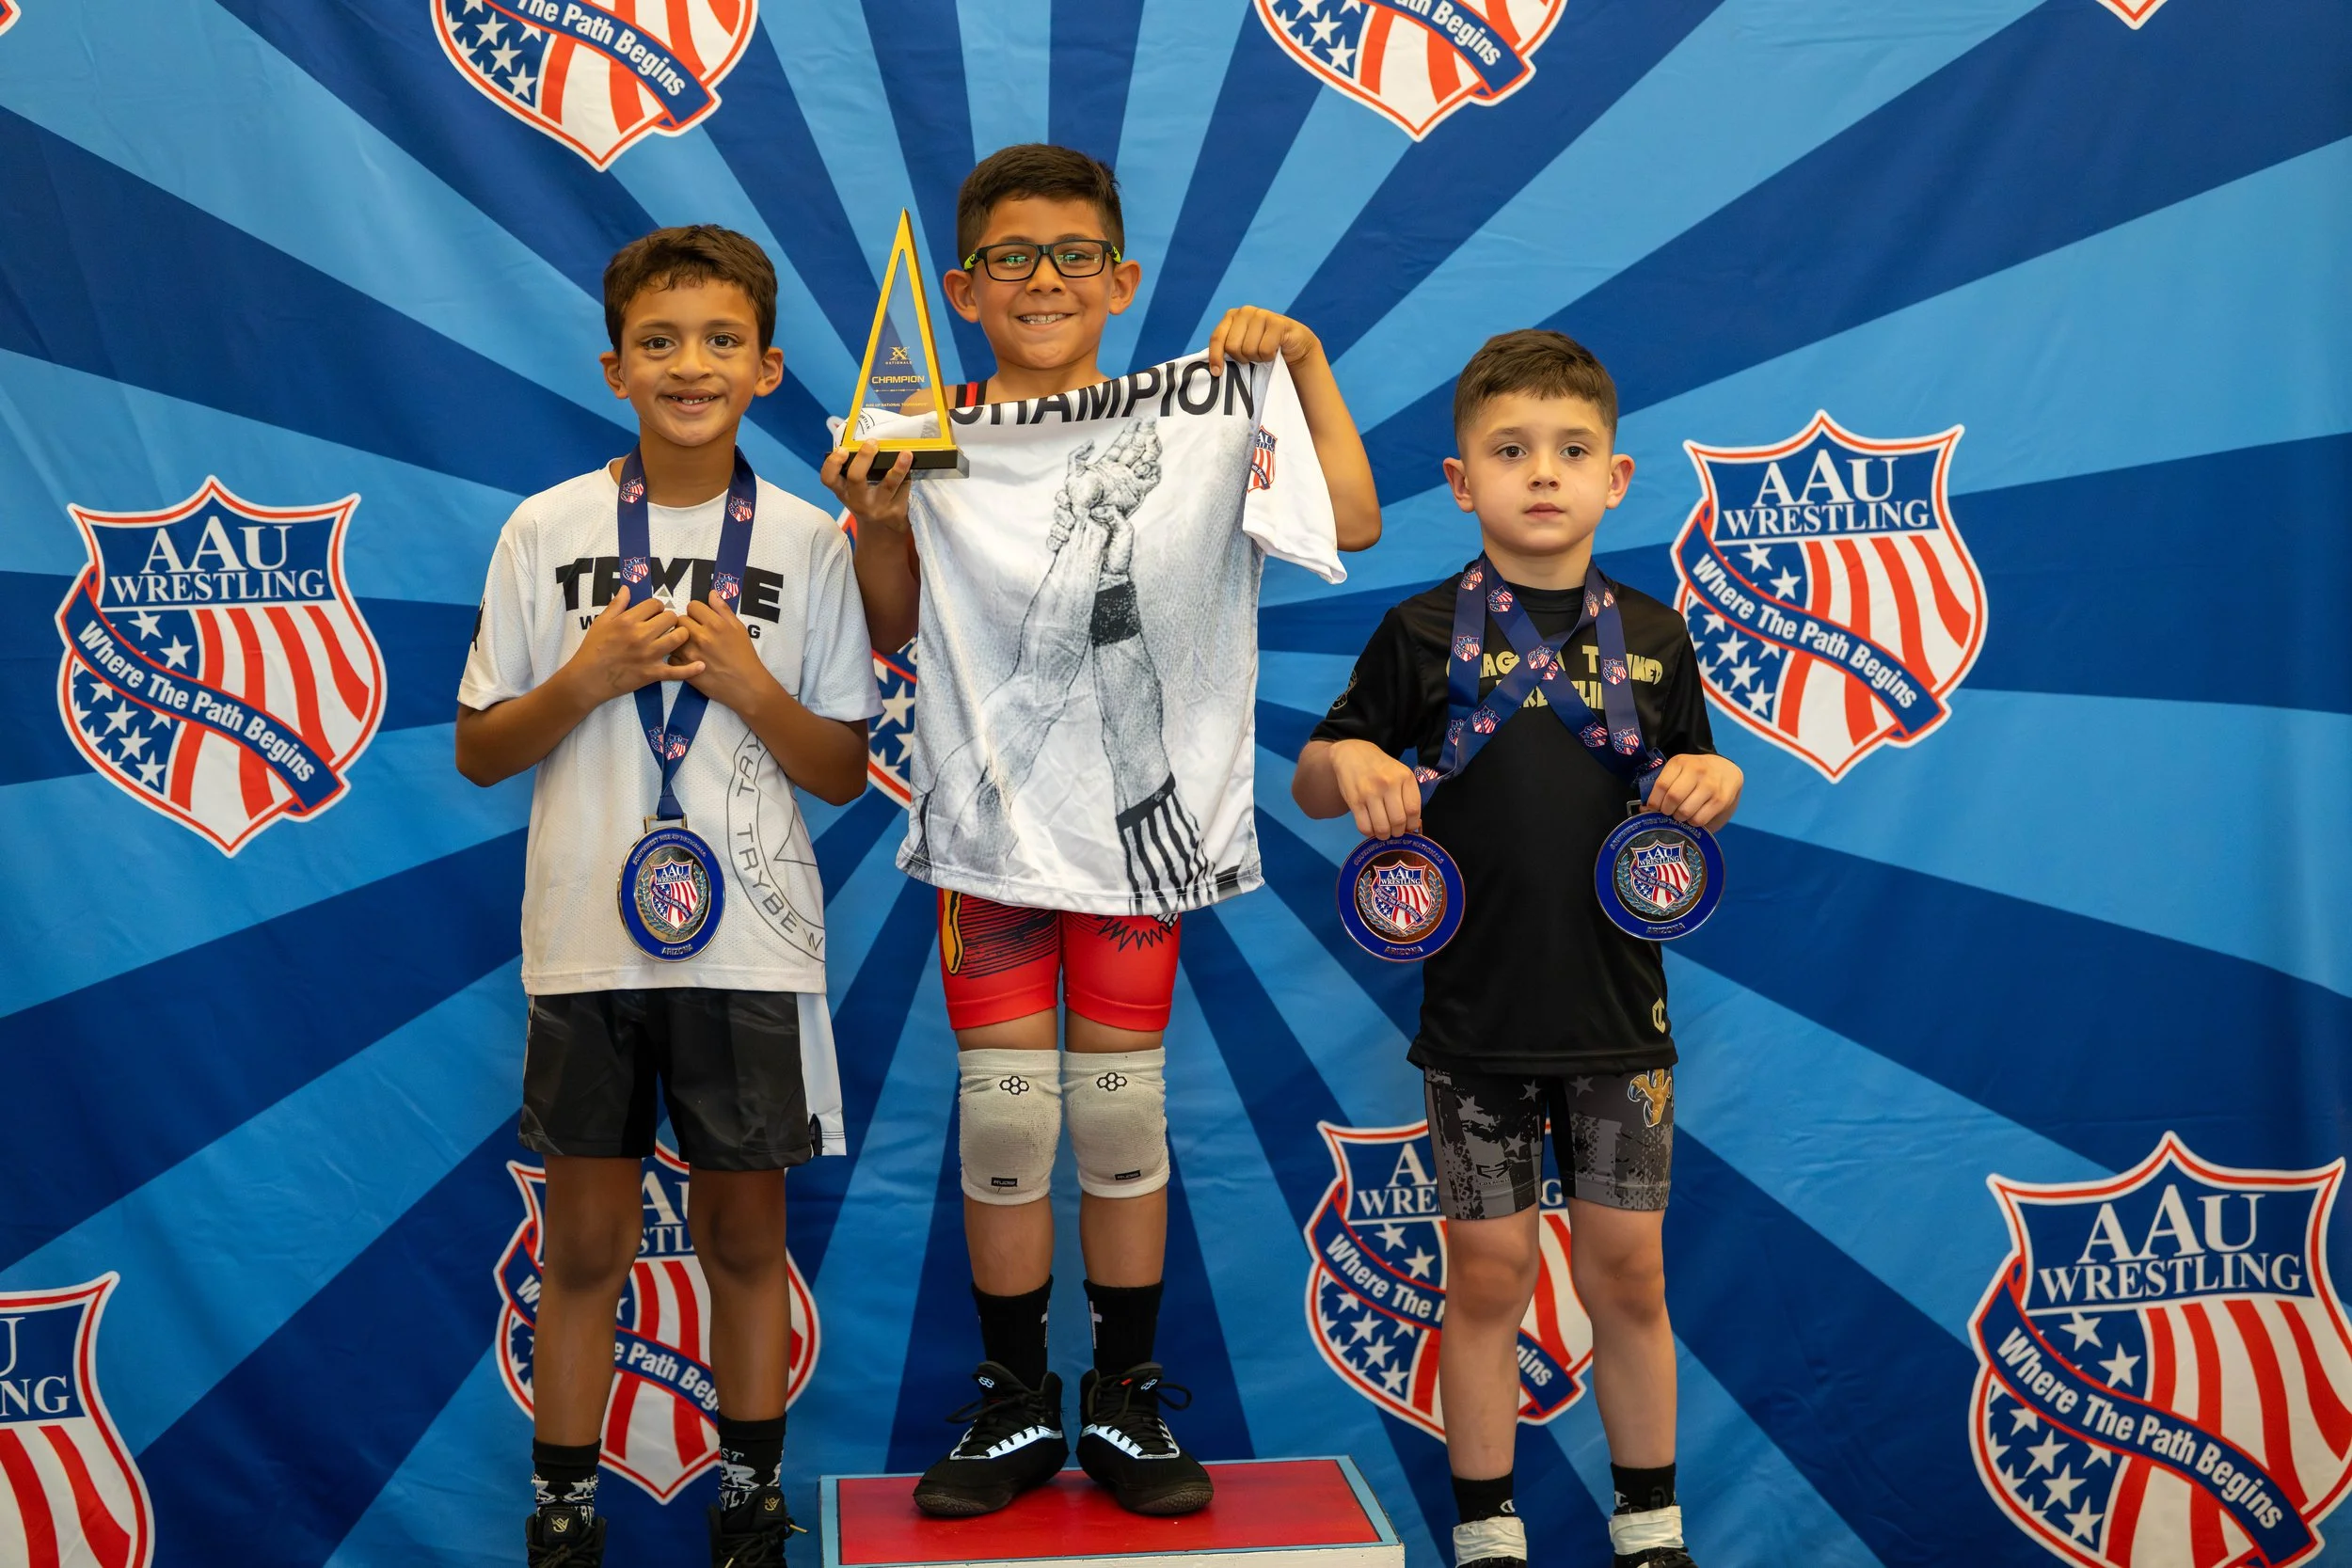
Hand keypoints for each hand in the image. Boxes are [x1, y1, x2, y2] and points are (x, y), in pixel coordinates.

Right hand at [564, 591, 696, 700]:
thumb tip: (629, 588)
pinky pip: (676, 671)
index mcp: (628, 620)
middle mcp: (641, 635)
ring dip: (681, 636)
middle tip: (665, 626)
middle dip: (670, 619)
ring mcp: (649, 655)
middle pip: (671, 618)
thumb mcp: (601, 622)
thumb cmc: (593, 648)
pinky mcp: (653, 673)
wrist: (588, 678)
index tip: (655, 613)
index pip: (655, 604)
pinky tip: (701, 665)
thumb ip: (617, 604)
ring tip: (676, 638)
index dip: (657, 607)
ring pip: (678, 638)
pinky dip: (690, 669)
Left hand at [682, 591, 781, 716]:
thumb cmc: (744, 655)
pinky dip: (677, 658)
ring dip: (679, 640)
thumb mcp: (739, 629)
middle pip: (680, 620)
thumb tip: (711, 593)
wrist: (746, 685)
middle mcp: (700, 636)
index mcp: (715, 624)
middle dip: (686, 624)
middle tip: (695, 633)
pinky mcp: (685, 670)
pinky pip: (671, 657)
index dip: (697, 612)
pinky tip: (688, 661)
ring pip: (673, 637)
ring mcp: (690, 653)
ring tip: (691, 647)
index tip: (702, 620)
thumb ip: (723, 610)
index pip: (692, 606)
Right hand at [820, 441, 913, 537]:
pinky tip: (910, 463)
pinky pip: (904, 488)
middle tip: (872, 443)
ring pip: (888, 485)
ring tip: (905, 453)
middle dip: (864, 457)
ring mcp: (877, 508)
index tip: (842, 450)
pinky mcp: (896, 511)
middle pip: (856, 477)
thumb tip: (867, 439)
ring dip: (898, 468)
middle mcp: (857, 501)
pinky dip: (908, 474)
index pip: (828, 478)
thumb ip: (855, 468)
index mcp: (843, 491)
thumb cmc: (866, 498)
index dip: (833, 463)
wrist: (882, 529)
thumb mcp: (853, 489)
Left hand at [1207, 305, 1320, 373]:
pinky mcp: (1277, 322)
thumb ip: (1227, 349)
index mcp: (1232, 316)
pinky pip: (1265, 350)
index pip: (1217, 337)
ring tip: (1264, 353)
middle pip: (1232, 347)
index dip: (1215, 357)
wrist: (1293, 345)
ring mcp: (1261, 314)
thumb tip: (1214, 369)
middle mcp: (1245, 312)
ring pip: (1248, 349)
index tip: (1217, 372)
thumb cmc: (1264, 347)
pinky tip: (1274, 351)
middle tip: (1252, 357)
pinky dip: (1269, 357)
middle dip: (1242, 358)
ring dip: (1257, 358)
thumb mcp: (1242, 347)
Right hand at [1330, 739, 1422, 838]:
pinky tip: (1371, 828)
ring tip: (1383, 832)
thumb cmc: (1380, 767)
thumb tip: (1413, 824)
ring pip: (1382, 827)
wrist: (1352, 754)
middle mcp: (1389, 784)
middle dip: (1398, 832)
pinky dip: (1369, 833)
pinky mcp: (1355, 801)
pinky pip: (1364, 827)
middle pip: (1398, 821)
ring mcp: (1370, 793)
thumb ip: (1408, 795)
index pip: (1413, 810)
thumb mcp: (1400, 773)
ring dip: (1384, 836)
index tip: (1408, 827)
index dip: (1412, 824)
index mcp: (1404, 777)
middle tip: (1395, 831)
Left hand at [1646, 753, 1742, 830]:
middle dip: (1666, 811)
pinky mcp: (1721, 800)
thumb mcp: (1678, 772)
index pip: (1661, 785)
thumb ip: (1662, 787)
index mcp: (1680, 762)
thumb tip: (1644, 810)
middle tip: (1668, 812)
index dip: (1654, 802)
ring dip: (1679, 818)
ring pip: (1685, 811)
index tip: (1654, 808)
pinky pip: (1699, 819)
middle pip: (1673, 798)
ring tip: (1681, 814)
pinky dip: (1692, 823)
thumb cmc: (1695, 774)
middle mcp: (1696, 771)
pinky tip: (1693, 816)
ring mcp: (1710, 785)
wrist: (1727, 770)